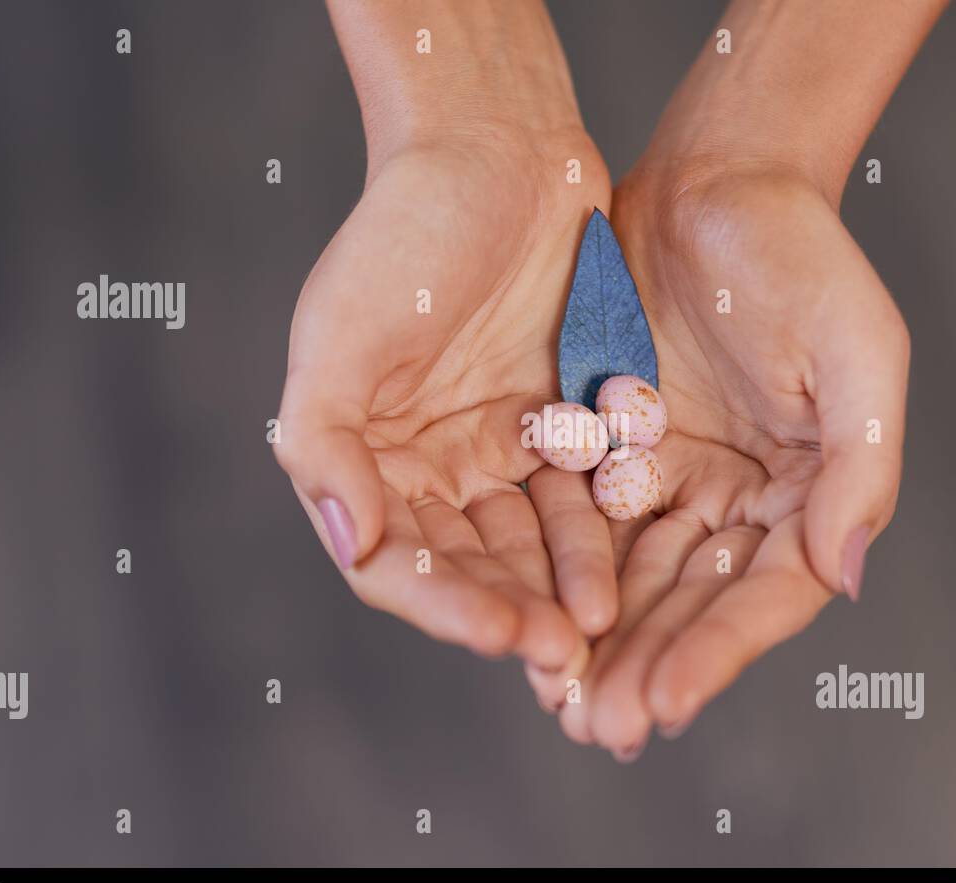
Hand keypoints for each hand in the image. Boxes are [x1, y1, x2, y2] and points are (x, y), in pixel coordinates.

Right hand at [274, 125, 613, 671]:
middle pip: (467, 568)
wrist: (497, 153)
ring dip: (560, 588)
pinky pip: (582, 496)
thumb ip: (326, 443)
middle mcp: (426, 469)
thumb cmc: (402, 234)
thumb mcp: (341, 332)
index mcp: (362, 459)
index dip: (443, 606)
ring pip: (529, 545)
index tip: (502, 633)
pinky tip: (629, 571)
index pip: (395, 563)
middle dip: (511, 614)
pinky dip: (600, 535)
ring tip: (603, 625)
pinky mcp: (561, 428)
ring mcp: (495, 452)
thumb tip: (351, 544)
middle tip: (565, 656)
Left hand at [555, 162, 909, 757]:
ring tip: (561, 705)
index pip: (767, 592)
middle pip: (694, 604)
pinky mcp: (612, 454)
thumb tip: (846, 576)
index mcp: (810, 491)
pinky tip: (527, 625)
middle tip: (598, 729)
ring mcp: (674, 481)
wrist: (714, 182)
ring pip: (634, 581)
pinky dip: (557, 578)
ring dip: (598, 645)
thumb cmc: (802, 254)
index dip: (720, 652)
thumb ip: (860, 467)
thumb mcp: (857, 348)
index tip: (667, 705)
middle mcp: (743, 501)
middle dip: (648, 668)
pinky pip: (580, 527)